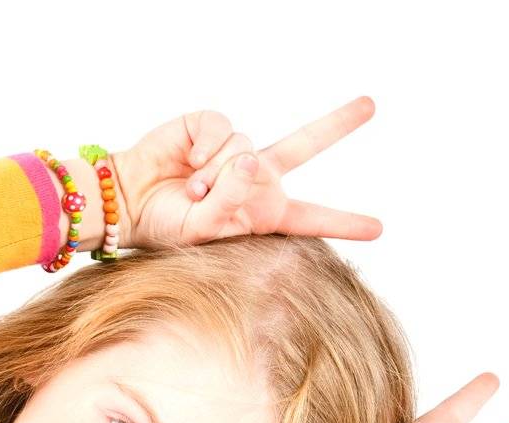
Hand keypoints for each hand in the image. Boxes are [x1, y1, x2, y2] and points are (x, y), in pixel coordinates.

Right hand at [108, 96, 383, 251]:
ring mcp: (232, 149)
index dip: (343, 223)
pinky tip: (188, 162)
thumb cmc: (168, 226)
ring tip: (192, 190)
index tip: (378, 228)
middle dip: (337, 123)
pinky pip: (222, 129)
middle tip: (371, 105)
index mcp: (262, 213)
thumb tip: (250, 158)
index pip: (310, 218)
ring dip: (215, 175)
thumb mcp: (206, 230)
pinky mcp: (209, 126)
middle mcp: (254, 176)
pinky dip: (203, 150)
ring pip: (245, 149)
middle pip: (304, 145)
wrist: (129, 201)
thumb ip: (233, 200)